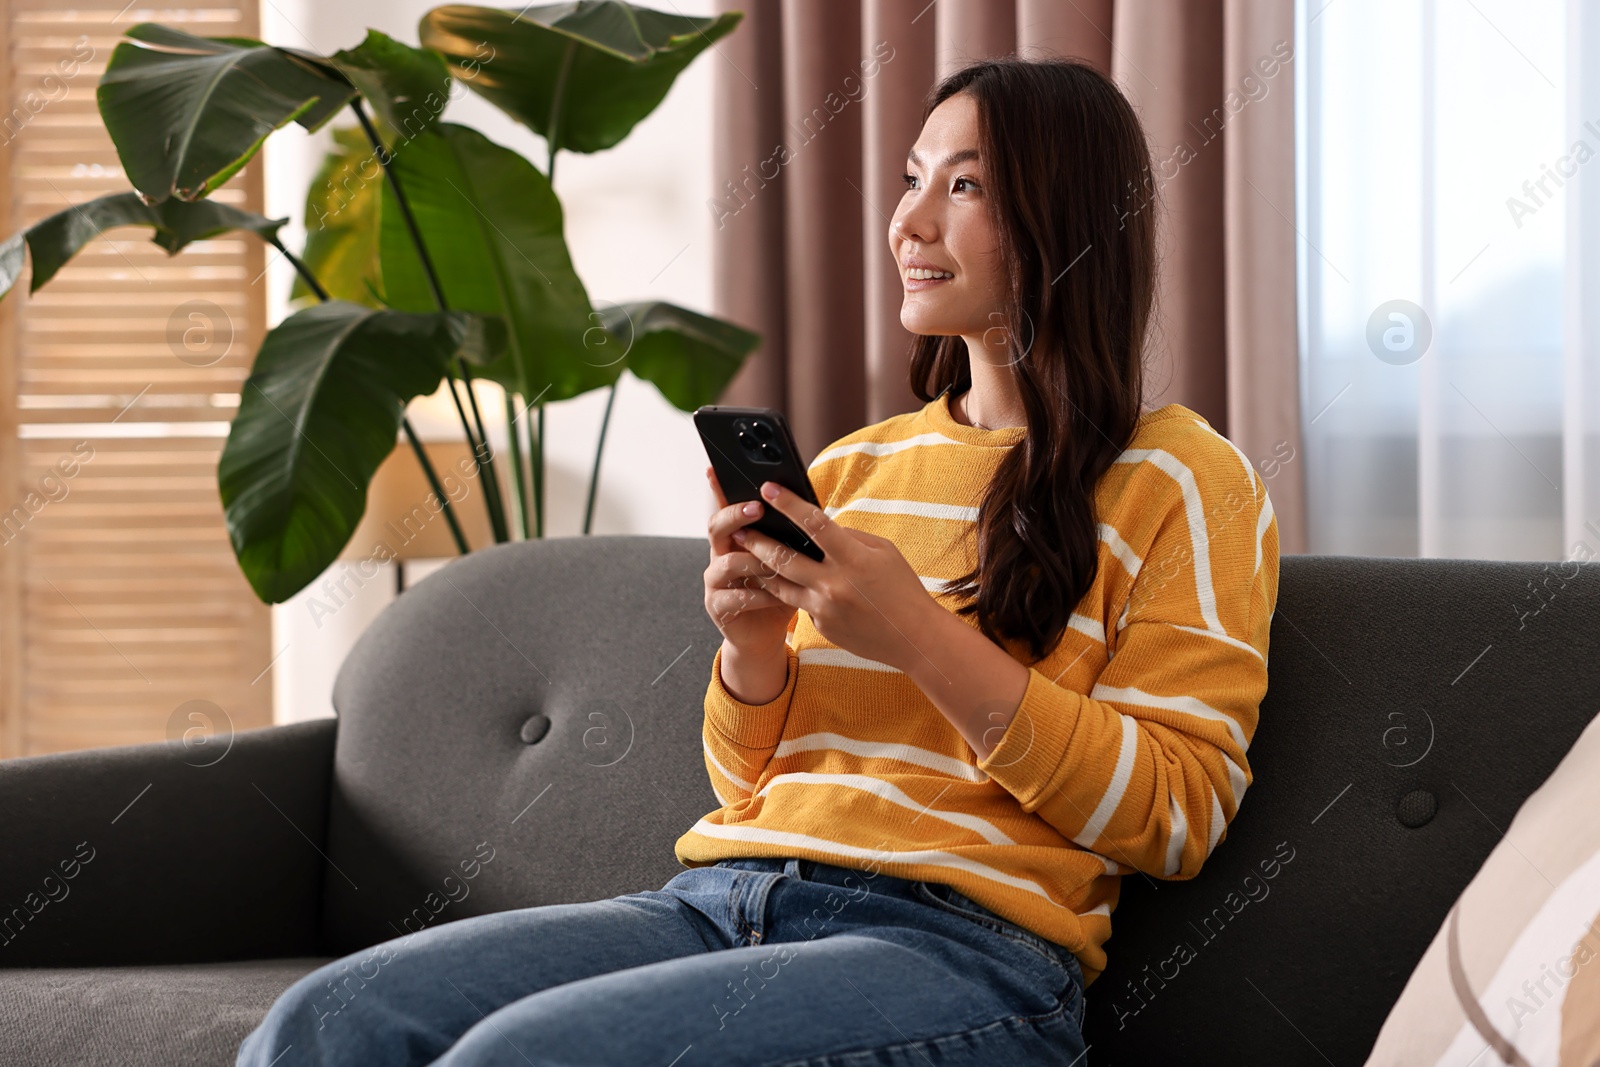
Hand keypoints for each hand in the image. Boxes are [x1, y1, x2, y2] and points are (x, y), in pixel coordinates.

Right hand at [702, 465, 795, 656]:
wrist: (764, 632)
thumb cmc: (781, 588)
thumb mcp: (788, 557)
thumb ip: (789, 535)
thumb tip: (813, 506)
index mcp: (736, 537)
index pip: (725, 506)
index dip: (718, 488)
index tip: (716, 469)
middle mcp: (720, 554)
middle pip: (716, 527)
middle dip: (736, 515)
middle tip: (757, 508)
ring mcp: (715, 581)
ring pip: (726, 563)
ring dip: (753, 561)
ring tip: (775, 562)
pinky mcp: (718, 606)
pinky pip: (734, 597)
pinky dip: (757, 595)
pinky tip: (776, 596)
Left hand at [731, 479, 940, 672]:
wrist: (913, 638)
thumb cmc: (902, 589)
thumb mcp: (883, 552)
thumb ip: (849, 537)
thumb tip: (819, 525)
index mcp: (853, 558)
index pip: (813, 523)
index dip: (788, 503)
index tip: (768, 488)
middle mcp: (834, 583)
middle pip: (783, 557)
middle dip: (757, 541)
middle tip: (739, 529)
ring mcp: (824, 608)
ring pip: (779, 584)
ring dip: (760, 568)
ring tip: (744, 556)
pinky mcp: (821, 626)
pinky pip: (799, 604)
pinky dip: (792, 592)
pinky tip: (782, 583)